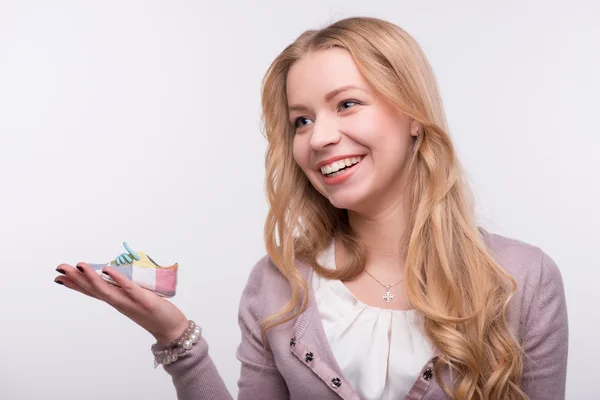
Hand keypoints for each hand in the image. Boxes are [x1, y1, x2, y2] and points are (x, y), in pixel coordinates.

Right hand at [54, 262, 188, 344]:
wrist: (172, 330)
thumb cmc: (155, 313)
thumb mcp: (136, 299)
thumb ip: (126, 290)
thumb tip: (117, 276)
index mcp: (116, 300)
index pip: (92, 291)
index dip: (75, 284)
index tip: (58, 276)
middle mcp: (119, 302)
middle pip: (94, 289)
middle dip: (76, 278)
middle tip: (59, 267)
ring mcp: (130, 302)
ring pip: (106, 290)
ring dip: (92, 277)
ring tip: (79, 265)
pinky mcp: (144, 300)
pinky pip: (129, 288)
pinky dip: (118, 279)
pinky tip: (108, 270)